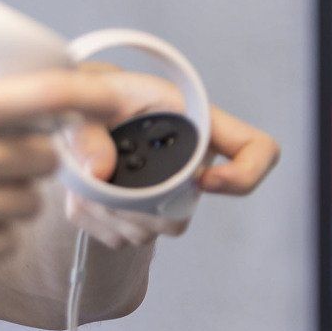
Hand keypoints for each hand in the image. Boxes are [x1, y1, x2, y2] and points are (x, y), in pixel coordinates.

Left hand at [60, 62, 280, 247]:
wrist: (74, 111)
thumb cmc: (95, 92)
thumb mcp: (88, 94)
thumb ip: (88, 128)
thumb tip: (99, 172)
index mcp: (196, 123)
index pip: (257, 150)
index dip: (243, 175)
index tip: (203, 181)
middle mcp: (190, 164)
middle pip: (185, 212)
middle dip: (136, 206)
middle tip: (100, 180)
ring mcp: (166, 197)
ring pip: (150, 231)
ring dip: (109, 212)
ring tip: (85, 176)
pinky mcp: (136, 218)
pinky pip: (120, 238)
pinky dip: (94, 220)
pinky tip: (84, 191)